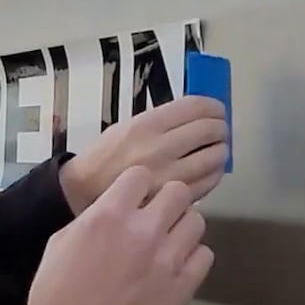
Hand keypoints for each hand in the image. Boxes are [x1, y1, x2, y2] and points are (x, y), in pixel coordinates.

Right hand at [0, 169, 213, 304]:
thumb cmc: (55, 294)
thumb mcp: (61, 243)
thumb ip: (93, 220)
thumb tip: (114, 212)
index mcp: (110, 214)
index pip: (140, 175)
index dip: (136, 185)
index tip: (132, 198)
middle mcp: (145, 229)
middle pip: (179, 192)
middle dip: (167, 200)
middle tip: (156, 217)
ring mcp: (169, 258)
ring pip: (197, 221)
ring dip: (181, 227)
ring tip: (168, 243)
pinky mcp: (184, 286)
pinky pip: (205, 255)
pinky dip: (192, 257)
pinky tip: (175, 267)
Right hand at [58, 95, 227, 212]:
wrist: (84, 192)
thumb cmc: (105, 158)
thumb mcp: (125, 127)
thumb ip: (160, 122)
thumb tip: (197, 116)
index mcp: (145, 126)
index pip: (196, 107)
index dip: (213, 106)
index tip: (217, 110)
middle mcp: (159, 148)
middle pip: (210, 130)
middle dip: (220, 128)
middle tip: (219, 131)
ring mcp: (169, 176)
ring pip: (214, 157)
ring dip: (220, 151)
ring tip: (215, 150)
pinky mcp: (173, 198)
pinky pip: (208, 182)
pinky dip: (214, 173)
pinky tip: (208, 171)